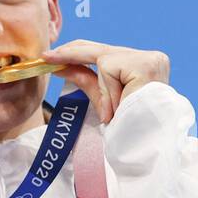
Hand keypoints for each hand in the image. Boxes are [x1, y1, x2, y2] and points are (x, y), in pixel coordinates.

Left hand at [41, 39, 169, 124]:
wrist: (146, 147)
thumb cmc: (129, 129)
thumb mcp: (104, 102)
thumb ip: (87, 81)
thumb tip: (61, 66)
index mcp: (144, 67)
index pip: (105, 53)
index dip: (77, 52)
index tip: (50, 55)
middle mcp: (151, 58)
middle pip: (102, 50)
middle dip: (72, 54)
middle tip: (46, 57)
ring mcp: (151, 60)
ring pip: (104, 62)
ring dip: (104, 90)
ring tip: (116, 112)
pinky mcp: (146, 66)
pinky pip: (109, 71)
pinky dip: (109, 91)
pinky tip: (121, 107)